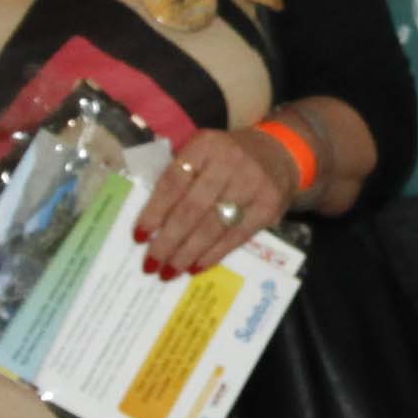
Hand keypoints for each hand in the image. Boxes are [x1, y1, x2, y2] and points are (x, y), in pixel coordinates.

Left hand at [133, 124, 297, 276]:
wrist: (279, 153)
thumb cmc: (226, 158)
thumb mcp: (202, 153)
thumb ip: (179, 177)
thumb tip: (150, 224)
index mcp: (205, 145)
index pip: (173, 181)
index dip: (154, 212)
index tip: (139, 236)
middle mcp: (229, 161)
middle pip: (192, 208)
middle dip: (168, 241)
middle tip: (151, 264)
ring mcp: (252, 184)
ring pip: (213, 226)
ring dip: (188, 253)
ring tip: (169, 272)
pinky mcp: (268, 206)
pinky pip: (236, 237)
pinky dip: (213, 255)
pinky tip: (195, 267)